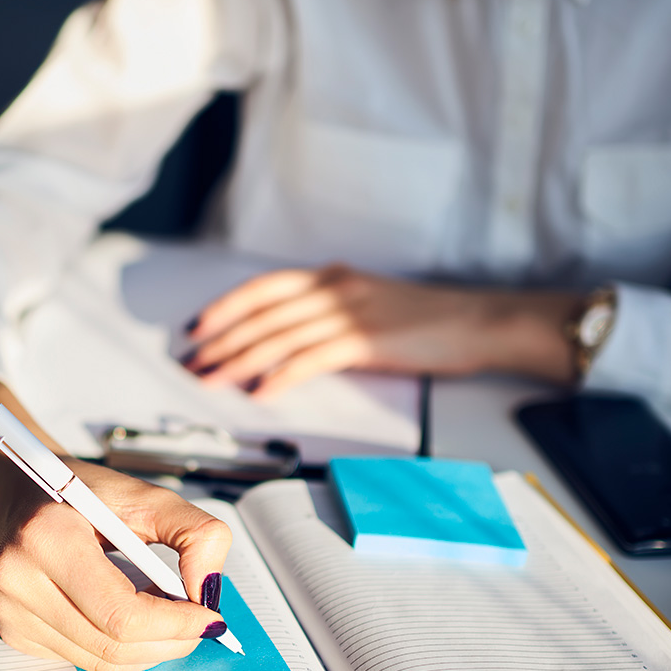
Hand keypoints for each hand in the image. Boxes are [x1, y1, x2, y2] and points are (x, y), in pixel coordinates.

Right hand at [0, 377, 230, 670]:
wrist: (13, 491)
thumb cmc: (78, 491)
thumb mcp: (144, 494)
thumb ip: (194, 532)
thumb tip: (210, 589)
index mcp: (47, 537)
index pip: (121, 613)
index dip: (175, 624)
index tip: (210, 616)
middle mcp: (19, 581)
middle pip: (114, 646)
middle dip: (170, 642)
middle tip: (200, 624)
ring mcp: (11, 613)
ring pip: (101, 662)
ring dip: (150, 649)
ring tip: (172, 618)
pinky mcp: (14, 632)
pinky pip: (83, 659)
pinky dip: (121, 648)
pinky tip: (134, 619)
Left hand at [182, 264, 583, 396]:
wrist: (479, 320)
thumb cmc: (429, 319)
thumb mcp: (371, 305)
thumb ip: (332, 314)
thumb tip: (294, 338)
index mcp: (332, 278)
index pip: (263, 289)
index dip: (224, 307)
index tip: (195, 327)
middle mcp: (334, 289)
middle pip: (261, 313)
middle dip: (220, 339)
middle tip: (191, 362)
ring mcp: (350, 312)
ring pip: (279, 335)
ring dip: (239, 359)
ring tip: (212, 378)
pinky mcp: (367, 340)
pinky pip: (312, 357)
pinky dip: (282, 374)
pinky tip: (261, 391)